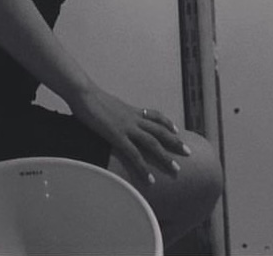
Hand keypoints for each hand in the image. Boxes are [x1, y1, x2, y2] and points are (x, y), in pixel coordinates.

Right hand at [70, 87, 190, 184]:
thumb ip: (113, 113)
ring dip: (165, 157)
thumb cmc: (90, 99)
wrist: (84, 93)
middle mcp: (134, 118)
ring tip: (176, 169)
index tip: (176, 130)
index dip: (167, 122)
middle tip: (188, 152)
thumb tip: (110, 117)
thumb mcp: (107, 106)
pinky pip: (134, 154)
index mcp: (131, 110)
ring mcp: (127, 127)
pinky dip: (143, 167)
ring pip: (152, 143)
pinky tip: (150, 178)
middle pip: (160, 130)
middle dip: (175, 142)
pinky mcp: (117, 136)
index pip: (155, 115)